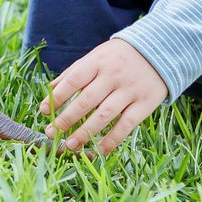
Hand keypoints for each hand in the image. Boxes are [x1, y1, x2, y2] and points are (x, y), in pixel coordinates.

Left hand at [40, 37, 168, 154]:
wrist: (158, 51)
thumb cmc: (118, 58)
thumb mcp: (96, 57)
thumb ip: (74, 73)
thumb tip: (49, 92)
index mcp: (97, 61)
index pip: (73, 80)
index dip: (57, 97)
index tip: (44, 111)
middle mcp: (113, 76)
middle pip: (86, 100)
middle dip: (66, 119)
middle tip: (52, 133)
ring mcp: (129, 91)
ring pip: (104, 115)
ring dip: (85, 133)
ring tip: (69, 146)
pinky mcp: (144, 105)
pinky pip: (126, 126)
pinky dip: (111, 140)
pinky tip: (98, 150)